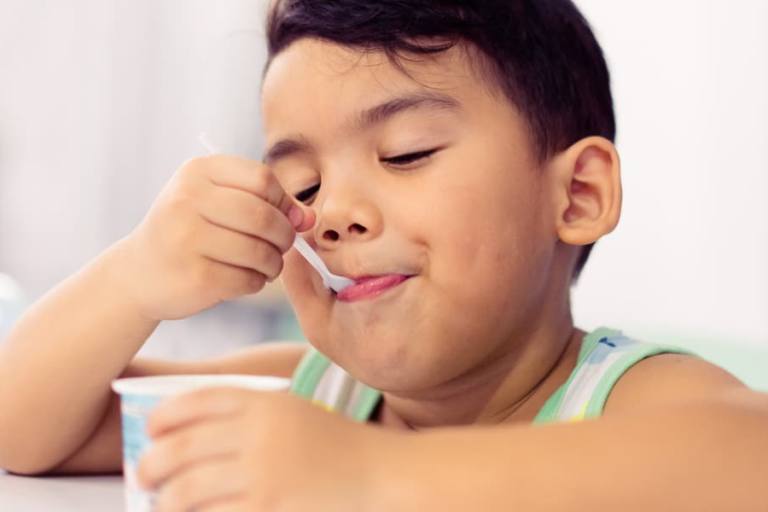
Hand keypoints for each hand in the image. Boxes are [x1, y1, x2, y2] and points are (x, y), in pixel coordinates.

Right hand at [113, 155, 314, 319]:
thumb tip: (309, 218)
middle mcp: (187, 200)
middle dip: (284, 236)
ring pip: (261, 251)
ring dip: (273, 263)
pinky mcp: (195, 276)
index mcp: (197, 172)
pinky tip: (245, 279)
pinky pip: (249, 279)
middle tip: (281, 246)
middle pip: (265, 216)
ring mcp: (188, 238)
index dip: (283, 202)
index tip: (283, 217)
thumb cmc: (189, 232)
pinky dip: (256, 282)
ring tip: (266, 265)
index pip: (263, 179)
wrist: (139, 273)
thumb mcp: (218, 204)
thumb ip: (266, 203)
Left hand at [137, 388, 387, 511]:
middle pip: (181, 446)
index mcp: (265, 402)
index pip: (196, 400)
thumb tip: (191, 434)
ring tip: (164, 504)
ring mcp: (262, 474)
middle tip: (143, 475)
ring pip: (187, 490)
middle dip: (151, 463)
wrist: (381, 474)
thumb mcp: (295, 413)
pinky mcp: (267, 507)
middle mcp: (258, 433)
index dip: (164, 414)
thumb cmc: (337, 444)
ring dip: (166, 500)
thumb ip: (251, 416)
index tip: (151, 429)